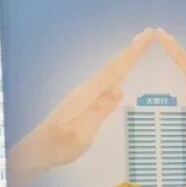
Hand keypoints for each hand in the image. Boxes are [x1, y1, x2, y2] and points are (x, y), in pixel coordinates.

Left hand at [8, 29, 154, 186]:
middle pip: (112, 66)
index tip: (147, 35)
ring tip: (139, 48)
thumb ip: (100, 110)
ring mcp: (83, 95)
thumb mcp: (81, 132)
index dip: (132, 53)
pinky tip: (120, 74)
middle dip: (130, 50)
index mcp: (87, 94)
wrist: (37, 152)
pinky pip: (105, 80)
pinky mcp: (83, 102)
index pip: (115, 69)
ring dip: (124, 58)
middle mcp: (86, 90)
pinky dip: (117, 71)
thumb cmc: (59, 145)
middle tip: (148, 35)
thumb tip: (119, 88)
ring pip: (108, 71)